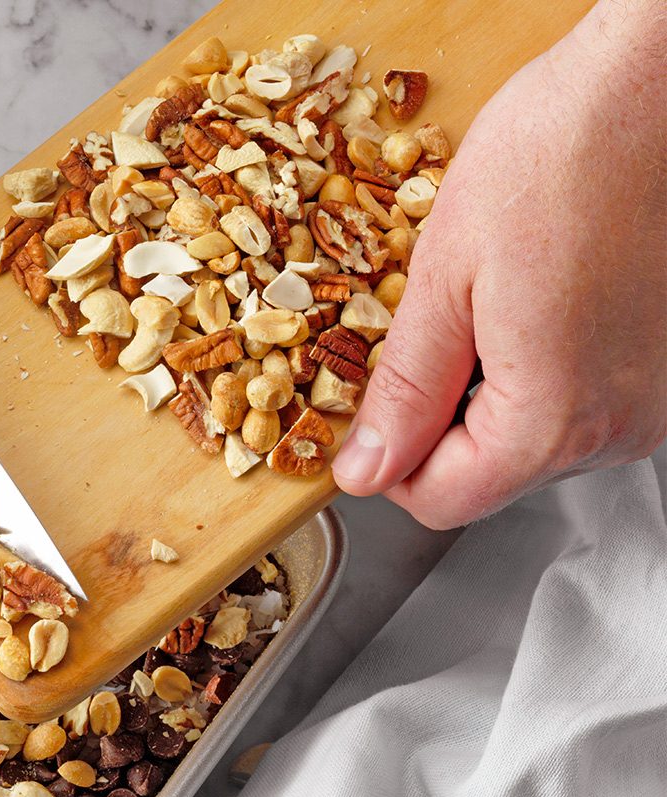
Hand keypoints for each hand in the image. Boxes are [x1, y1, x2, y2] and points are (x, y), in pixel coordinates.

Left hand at [332, 0, 666, 527]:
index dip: (386, 461)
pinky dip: (543, 366)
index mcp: (553, 417)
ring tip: (496, 302)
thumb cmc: (561, 153)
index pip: (441, 500)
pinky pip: (583, 401)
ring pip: (534, 440)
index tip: (365, 410)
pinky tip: (539, 298)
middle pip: (490, 475)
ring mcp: (656, 400)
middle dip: (440, 419)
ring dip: (493, 390)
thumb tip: (367, 468)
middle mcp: (620, 425)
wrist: (652, 88)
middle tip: (439, 327)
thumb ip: (404, 390)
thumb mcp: (445, 277)